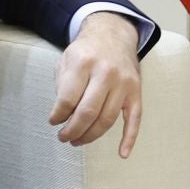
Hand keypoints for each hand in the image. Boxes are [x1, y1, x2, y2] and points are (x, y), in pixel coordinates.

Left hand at [51, 12, 142, 156]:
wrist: (113, 35)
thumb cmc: (86, 52)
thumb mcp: (66, 60)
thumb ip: (63, 86)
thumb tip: (62, 117)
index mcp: (84, 62)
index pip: (67, 99)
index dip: (57, 116)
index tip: (53, 122)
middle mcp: (106, 72)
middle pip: (88, 112)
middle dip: (72, 130)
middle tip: (64, 137)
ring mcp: (124, 83)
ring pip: (107, 119)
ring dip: (90, 136)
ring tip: (77, 140)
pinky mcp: (136, 91)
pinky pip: (134, 119)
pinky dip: (129, 138)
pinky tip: (122, 153)